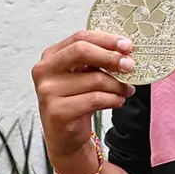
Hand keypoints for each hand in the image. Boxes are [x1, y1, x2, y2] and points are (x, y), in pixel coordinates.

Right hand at [31, 30, 135, 158]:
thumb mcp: (83, 76)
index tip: (127, 45)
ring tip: (126, 90)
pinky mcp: (57, 112)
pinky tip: (118, 101)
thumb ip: (97, 61)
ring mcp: (48, 91)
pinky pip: (95, 99)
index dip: (106, 40)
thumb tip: (125, 52)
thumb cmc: (76, 101)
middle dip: (111, 57)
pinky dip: (112, 99)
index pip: (80, 38)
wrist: (65, 136)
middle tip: (130, 65)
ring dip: (117, 85)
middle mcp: (45, 71)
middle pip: (81, 51)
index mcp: (51, 56)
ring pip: (94, 79)